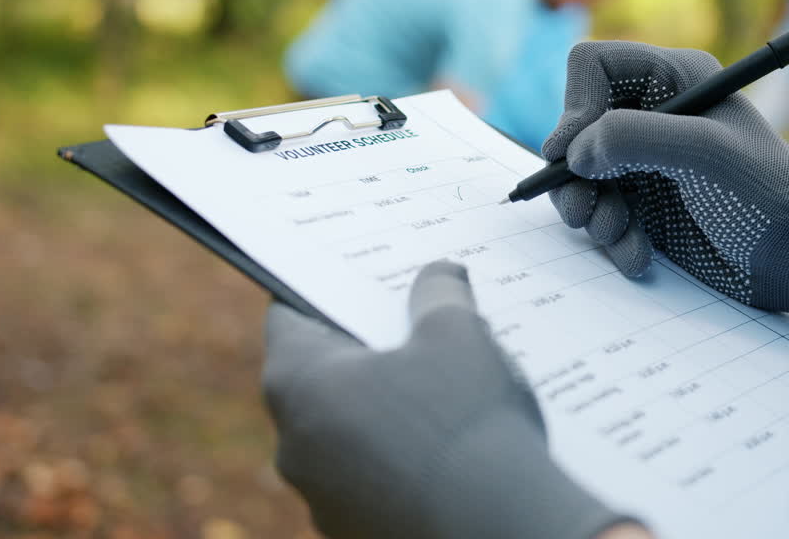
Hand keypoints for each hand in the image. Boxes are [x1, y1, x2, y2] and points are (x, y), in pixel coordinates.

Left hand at [263, 261, 633, 538]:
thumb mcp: (458, 332)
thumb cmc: (466, 422)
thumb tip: (437, 275)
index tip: (357, 275)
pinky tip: (453, 443)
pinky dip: (404, 456)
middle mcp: (294, 444)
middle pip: (322, 375)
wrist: (498, 531)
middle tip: (415, 322)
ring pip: (349, 431)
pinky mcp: (358, 530)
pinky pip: (375, 477)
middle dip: (368, 349)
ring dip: (387, 408)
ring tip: (447, 385)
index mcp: (298, 383)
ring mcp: (323, 497)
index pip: (290, 315)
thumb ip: (439, 293)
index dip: (326, 289)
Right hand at [543, 41, 788, 312]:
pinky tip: (638, 256)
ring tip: (617, 236)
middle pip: (577, 127)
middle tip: (583, 211)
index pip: (595, 67)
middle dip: (576, 174)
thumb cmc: (765, 196)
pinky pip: (600, 213)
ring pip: (581, 176)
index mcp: (674, 79)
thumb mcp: (705, 155)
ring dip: (591, 212)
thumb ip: (636, 139)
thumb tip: (575, 150)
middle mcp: (654, 114)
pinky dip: (611, 238)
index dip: (576, 105)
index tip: (573, 154)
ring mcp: (646, 161)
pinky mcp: (644, 204)